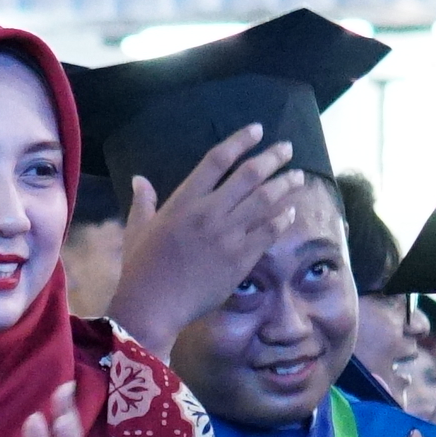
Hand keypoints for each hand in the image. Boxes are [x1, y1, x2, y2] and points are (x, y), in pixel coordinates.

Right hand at [95, 126, 301, 344]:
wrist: (153, 306)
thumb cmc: (140, 269)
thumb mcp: (136, 229)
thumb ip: (142, 202)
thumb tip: (139, 179)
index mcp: (183, 201)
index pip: (217, 160)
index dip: (240, 141)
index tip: (257, 130)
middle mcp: (209, 212)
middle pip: (250, 175)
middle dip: (272, 158)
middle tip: (287, 148)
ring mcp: (228, 236)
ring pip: (265, 201)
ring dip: (285, 185)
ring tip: (298, 176)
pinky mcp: (240, 259)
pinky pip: (269, 232)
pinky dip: (283, 218)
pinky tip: (291, 211)